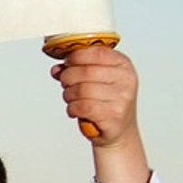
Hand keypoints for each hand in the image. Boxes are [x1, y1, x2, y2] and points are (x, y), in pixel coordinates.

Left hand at [49, 46, 150, 182]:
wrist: (118, 131)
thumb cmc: (105, 103)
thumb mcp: (95, 81)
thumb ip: (76, 70)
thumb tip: (56, 69)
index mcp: (123, 64)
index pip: (97, 52)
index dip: (76, 57)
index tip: (67, 63)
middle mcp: (126, 79)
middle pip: (85, 72)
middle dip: (68, 78)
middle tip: (65, 84)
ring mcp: (122, 98)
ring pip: (81, 90)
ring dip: (68, 95)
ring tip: (71, 99)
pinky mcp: (114, 115)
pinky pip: (82, 107)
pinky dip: (72, 108)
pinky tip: (74, 110)